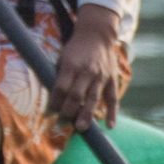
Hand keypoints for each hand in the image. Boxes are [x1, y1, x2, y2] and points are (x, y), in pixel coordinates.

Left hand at [49, 6, 123, 132]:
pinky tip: (110, 125)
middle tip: (63, 123)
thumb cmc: (75, 49)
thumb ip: (59, 76)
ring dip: (87, 114)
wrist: (97, 35)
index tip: (50, 112)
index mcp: (71, 65)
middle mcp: (87, 71)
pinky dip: (112, 112)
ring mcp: (101, 76)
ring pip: (94, 98)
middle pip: (76, 95)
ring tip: (81, 128)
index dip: (55, 101)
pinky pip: (113, 98)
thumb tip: (53, 98)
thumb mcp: (62, 57)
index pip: (61, 88)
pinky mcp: (112, 79)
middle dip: (69, 111)